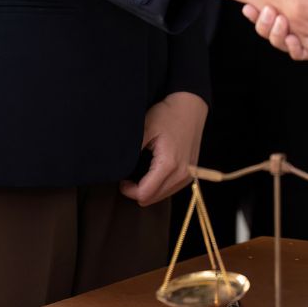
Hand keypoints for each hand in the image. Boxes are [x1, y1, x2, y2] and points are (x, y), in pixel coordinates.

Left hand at [119, 91, 206, 206]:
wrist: (190, 107)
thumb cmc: (167, 115)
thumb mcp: (145, 129)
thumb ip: (131, 150)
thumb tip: (116, 167)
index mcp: (169, 165)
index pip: (144, 194)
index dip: (128, 190)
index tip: (122, 179)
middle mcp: (182, 174)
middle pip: (152, 199)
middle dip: (137, 191)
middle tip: (128, 176)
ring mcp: (188, 176)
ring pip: (161, 197)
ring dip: (148, 189)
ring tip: (140, 172)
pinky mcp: (191, 174)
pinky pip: (170, 189)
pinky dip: (159, 186)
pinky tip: (153, 172)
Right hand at [244, 0, 307, 58]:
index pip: (277, 10)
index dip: (262, 13)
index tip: (248, 7)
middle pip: (282, 29)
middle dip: (266, 26)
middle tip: (255, 12)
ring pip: (296, 42)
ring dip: (278, 36)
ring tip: (271, 18)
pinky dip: (299, 47)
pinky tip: (287, 32)